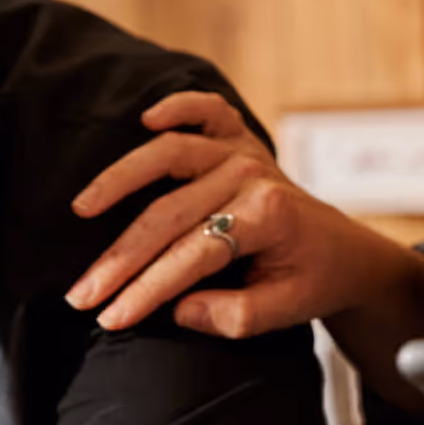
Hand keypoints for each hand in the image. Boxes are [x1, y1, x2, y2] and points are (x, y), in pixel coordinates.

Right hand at [66, 91, 407, 335]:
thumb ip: (233, 316)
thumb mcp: (284, 311)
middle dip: (120, 258)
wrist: (343, 251)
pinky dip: (180, 106)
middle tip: (80, 293)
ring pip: (172, 155)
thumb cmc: (311, 281)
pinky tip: (147, 118)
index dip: (146, 290)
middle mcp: (253, 176)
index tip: (109, 319)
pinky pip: (209, 110)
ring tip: (82, 209)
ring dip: (122, 180)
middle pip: (169, 213)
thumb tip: (176, 309)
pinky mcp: (240, 138)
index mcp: (269, 217)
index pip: (192, 256)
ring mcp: (245, 151)